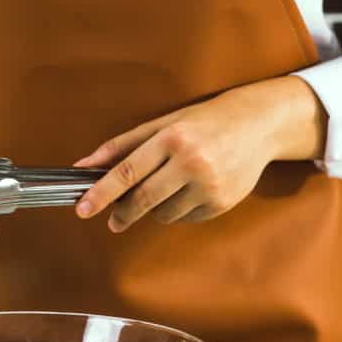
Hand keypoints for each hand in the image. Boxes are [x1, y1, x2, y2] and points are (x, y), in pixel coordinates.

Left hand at [73, 75, 327, 231]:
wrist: (258, 125)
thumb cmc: (204, 121)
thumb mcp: (163, 124)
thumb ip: (122, 145)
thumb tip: (84, 166)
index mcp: (172, 138)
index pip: (127, 172)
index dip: (101, 194)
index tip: (83, 209)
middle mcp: (191, 162)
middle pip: (142, 200)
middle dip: (123, 213)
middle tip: (114, 220)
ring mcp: (209, 185)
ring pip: (163, 214)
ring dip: (155, 208)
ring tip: (168, 186)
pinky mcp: (222, 203)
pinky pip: (186, 218)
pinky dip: (179, 210)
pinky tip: (191, 190)